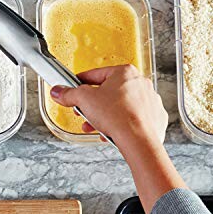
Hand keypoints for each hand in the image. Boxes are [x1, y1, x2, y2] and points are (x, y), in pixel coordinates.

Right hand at [50, 65, 167, 148]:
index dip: (80, 82)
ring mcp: (149, 101)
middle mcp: (140, 83)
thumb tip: (59, 91)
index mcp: (125, 72)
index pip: (96, 74)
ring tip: (93, 127)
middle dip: (92, 105)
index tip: (73, 88)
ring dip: (103, 117)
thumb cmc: (117, 116)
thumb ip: (69, 93)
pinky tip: (109, 132)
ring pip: (120, 106)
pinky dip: (119, 124)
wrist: (138, 141)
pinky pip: (131, 118)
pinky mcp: (154, 117)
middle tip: (82, 112)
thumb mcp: (84, 100)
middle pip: (108, 92)